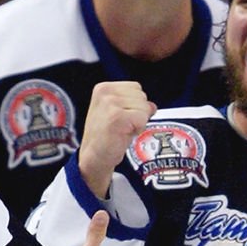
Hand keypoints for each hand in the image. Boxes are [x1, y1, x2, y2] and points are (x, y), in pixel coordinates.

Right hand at [79, 81, 155, 198]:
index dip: (134, 105)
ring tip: (122, 130)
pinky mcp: (117, 117)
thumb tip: (152, 106)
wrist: (94, 157)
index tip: (120, 118)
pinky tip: (123, 135)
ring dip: (138, 122)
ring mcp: (110, 104)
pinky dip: (137, 130)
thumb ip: (133, 103)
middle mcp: (105, 92)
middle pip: (142, 96)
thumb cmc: (106, 136)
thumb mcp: (117, 112)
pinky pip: (142, 119)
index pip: (136, 88)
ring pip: (144, 107)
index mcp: (103, 88)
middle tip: (121, 126)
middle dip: (137, 113)